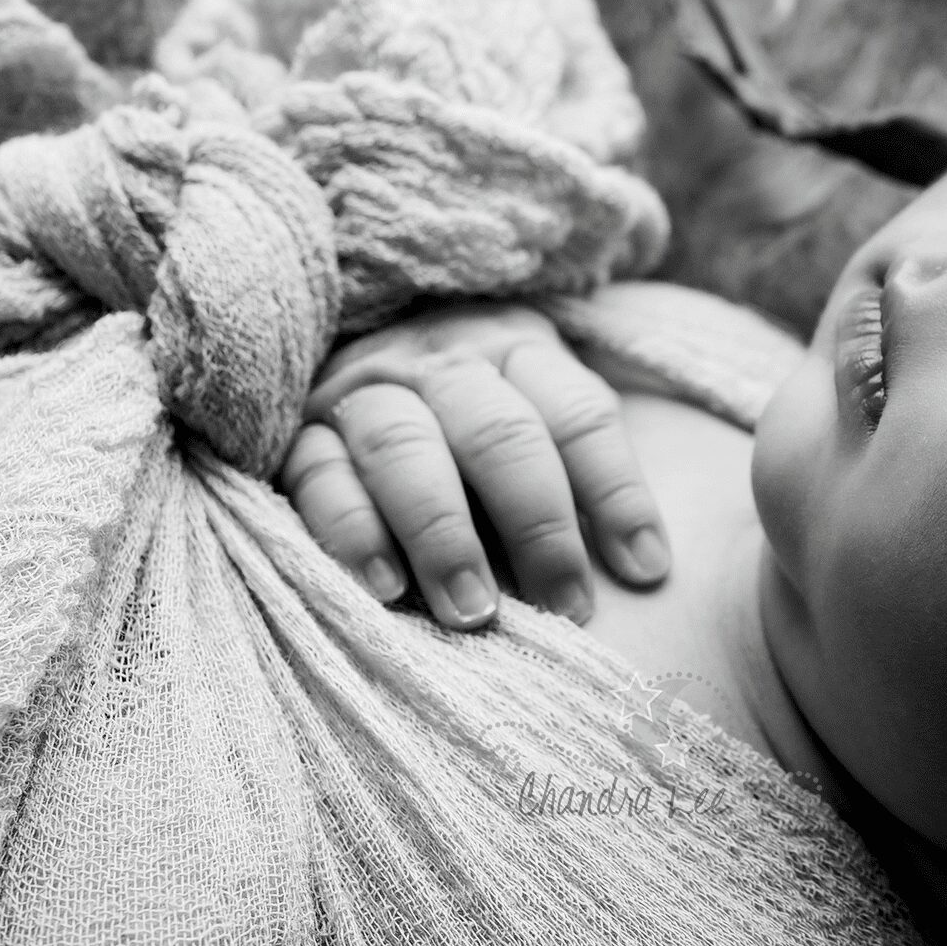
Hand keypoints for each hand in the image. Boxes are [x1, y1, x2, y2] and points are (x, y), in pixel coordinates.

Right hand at [279, 302, 668, 627]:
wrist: (344, 332)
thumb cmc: (474, 415)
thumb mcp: (536, 406)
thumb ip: (587, 460)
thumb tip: (650, 564)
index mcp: (520, 349)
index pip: (580, 416)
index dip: (619, 494)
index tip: (647, 574)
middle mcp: (443, 361)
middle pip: (500, 434)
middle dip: (539, 526)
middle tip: (566, 609)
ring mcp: (364, 388)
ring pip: (405, 449)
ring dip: (445, 535)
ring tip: (476, 613)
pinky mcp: (296, 431)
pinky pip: (319, 475)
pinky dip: (352, 532)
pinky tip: (385, 589)